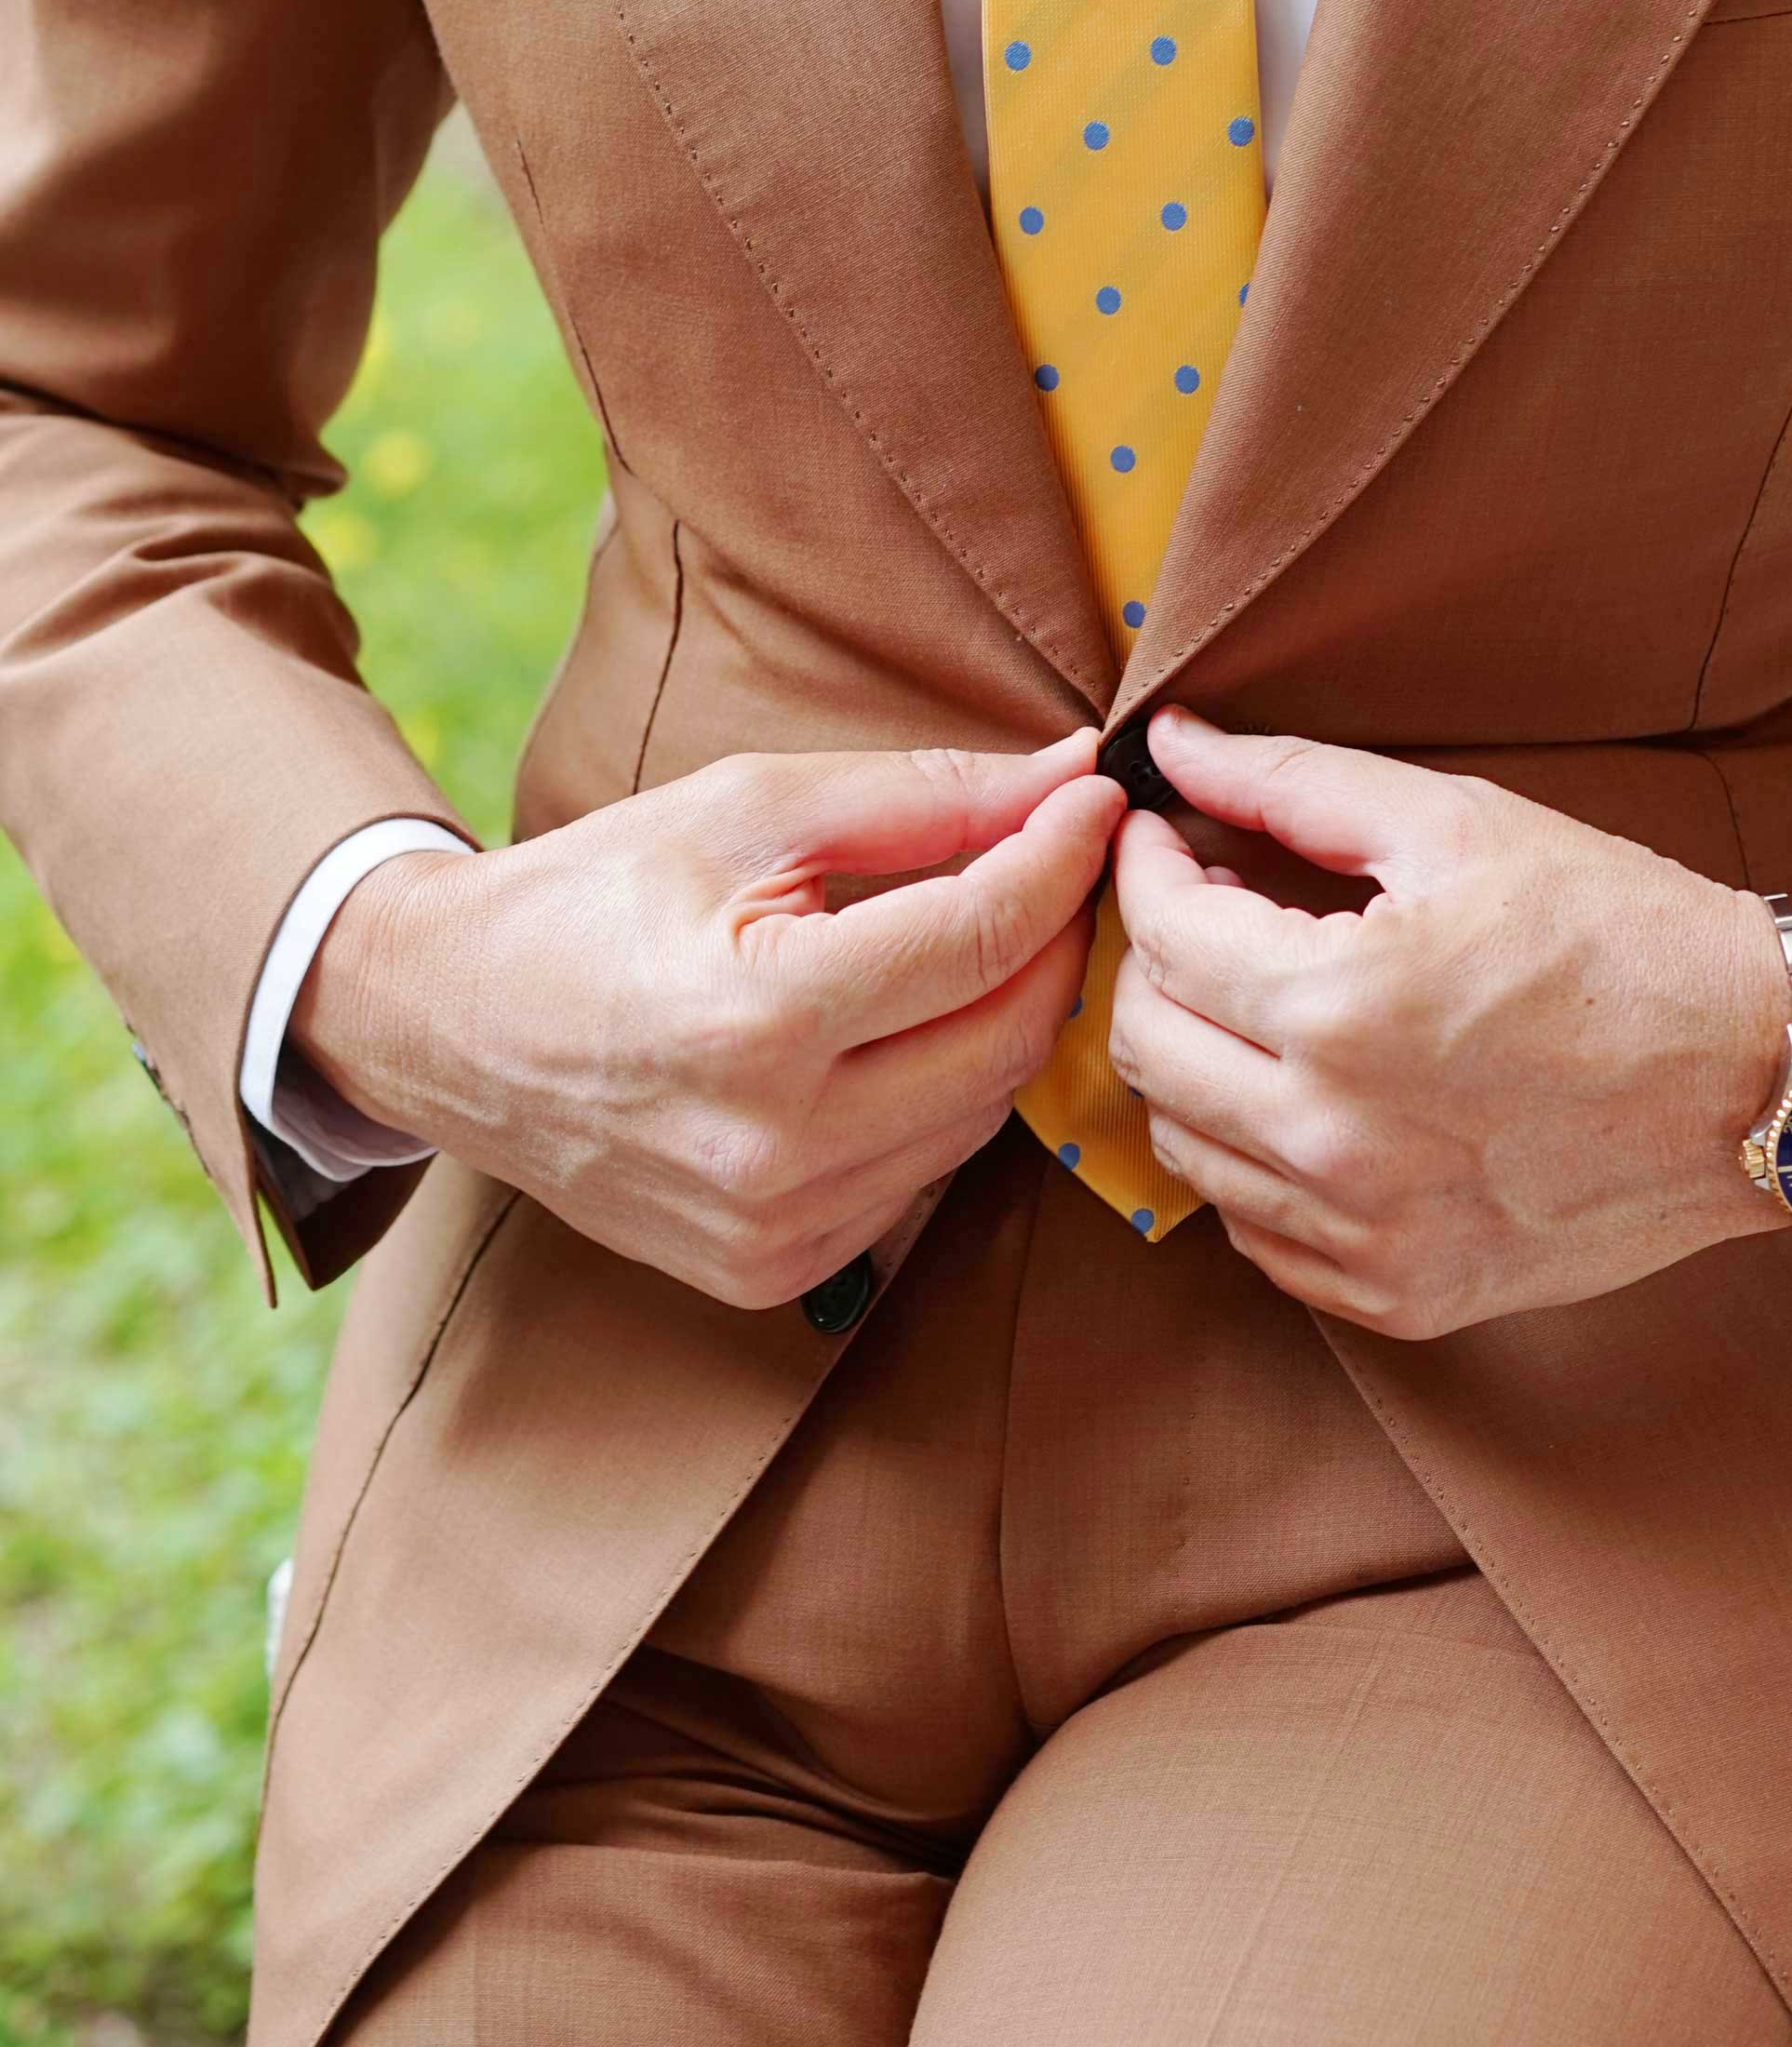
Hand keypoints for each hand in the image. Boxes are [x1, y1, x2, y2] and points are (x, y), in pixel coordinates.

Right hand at [292, 735, 1120, 1308]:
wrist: (444, 1025)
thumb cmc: (593, 896)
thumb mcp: (745, 809)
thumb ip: (920, 797)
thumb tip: (1064, 775)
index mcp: (758, 1018)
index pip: (981, 935)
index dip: (1060, 855)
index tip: (1092, 797)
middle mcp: (771, 1146)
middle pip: (1006, 1040)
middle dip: (1051, 941)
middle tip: (1052, 864)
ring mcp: (773, 1228)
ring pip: (981, 1118)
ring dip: (1002, 1022)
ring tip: (977, 940)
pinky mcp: (770, 1271)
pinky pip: (921, 1180)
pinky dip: (939, 1099)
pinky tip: (901, 1036)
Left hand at [1106, 711, 1791, 1332]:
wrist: (1761, 1077)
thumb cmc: (1621, 934)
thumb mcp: (1460, 826)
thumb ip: (1292, 782)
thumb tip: (1173, 742)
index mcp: (1342, 1009)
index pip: (1163, 936)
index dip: (1148, 867)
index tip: (1169, 838)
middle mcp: (1336, 1140)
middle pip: (1148, 1047)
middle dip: (1155, 963)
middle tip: (1208, 914)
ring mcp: (1367, 1234)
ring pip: (1185, 1149)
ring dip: (1199, 1062)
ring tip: (1261, 1003)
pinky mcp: (1402, 1296)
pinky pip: (1259, 1234)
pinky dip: (1255, 1161)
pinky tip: (1310, 1099)